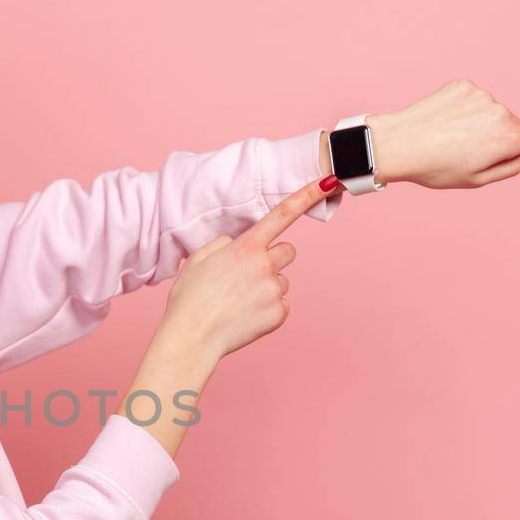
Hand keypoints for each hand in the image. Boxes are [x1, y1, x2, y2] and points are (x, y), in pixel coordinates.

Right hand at [160, 176, 336, 360]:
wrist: (192, 338)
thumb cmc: (189, 299)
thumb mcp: (197, 260)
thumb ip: (222, 244)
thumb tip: (237, 245)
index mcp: (245, 247)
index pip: (282, 214)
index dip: (307, 195)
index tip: (329, 182)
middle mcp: (265, 265)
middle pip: (288, 251)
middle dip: (273, 259)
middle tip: (247, 276)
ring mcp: (274, 291)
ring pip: (282, 281)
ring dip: (266, 287)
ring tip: (239, 302)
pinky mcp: (278, 314)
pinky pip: (280, 305)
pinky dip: (266, 310)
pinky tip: (245, 316)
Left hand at [368, 78, 519, 188]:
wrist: (397, 144)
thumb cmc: (436, 168)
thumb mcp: (477, 180)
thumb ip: (512, 166)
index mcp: (508, 139)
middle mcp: (500, 112)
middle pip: (514, 124)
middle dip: (498, 137)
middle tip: (466, 151)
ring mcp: (482, 96)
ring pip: (491, 111)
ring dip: (478, 122)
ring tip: (449, 137)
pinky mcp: (464, 85)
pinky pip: (474, 99)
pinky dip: (464, 109)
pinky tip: (444, 121)